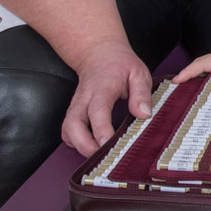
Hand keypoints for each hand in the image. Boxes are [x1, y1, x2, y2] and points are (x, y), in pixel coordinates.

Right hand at [61, 40, 151, 155]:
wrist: (100, 54)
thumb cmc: (121, 65)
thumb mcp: (138, 73)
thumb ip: (141, 93)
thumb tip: (143, 115)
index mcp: (102, 88)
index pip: (97, 110)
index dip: (100, 129)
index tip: (107, 143)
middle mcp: (84, 99)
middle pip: (73, 124)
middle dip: (84, 145)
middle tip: (102, 156)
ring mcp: (76, 106)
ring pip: (67, 130)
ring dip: (78, 146)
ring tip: (98, 155)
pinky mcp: (73, 112)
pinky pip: (67, 132)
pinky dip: (75, 142)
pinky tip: (90, 146)